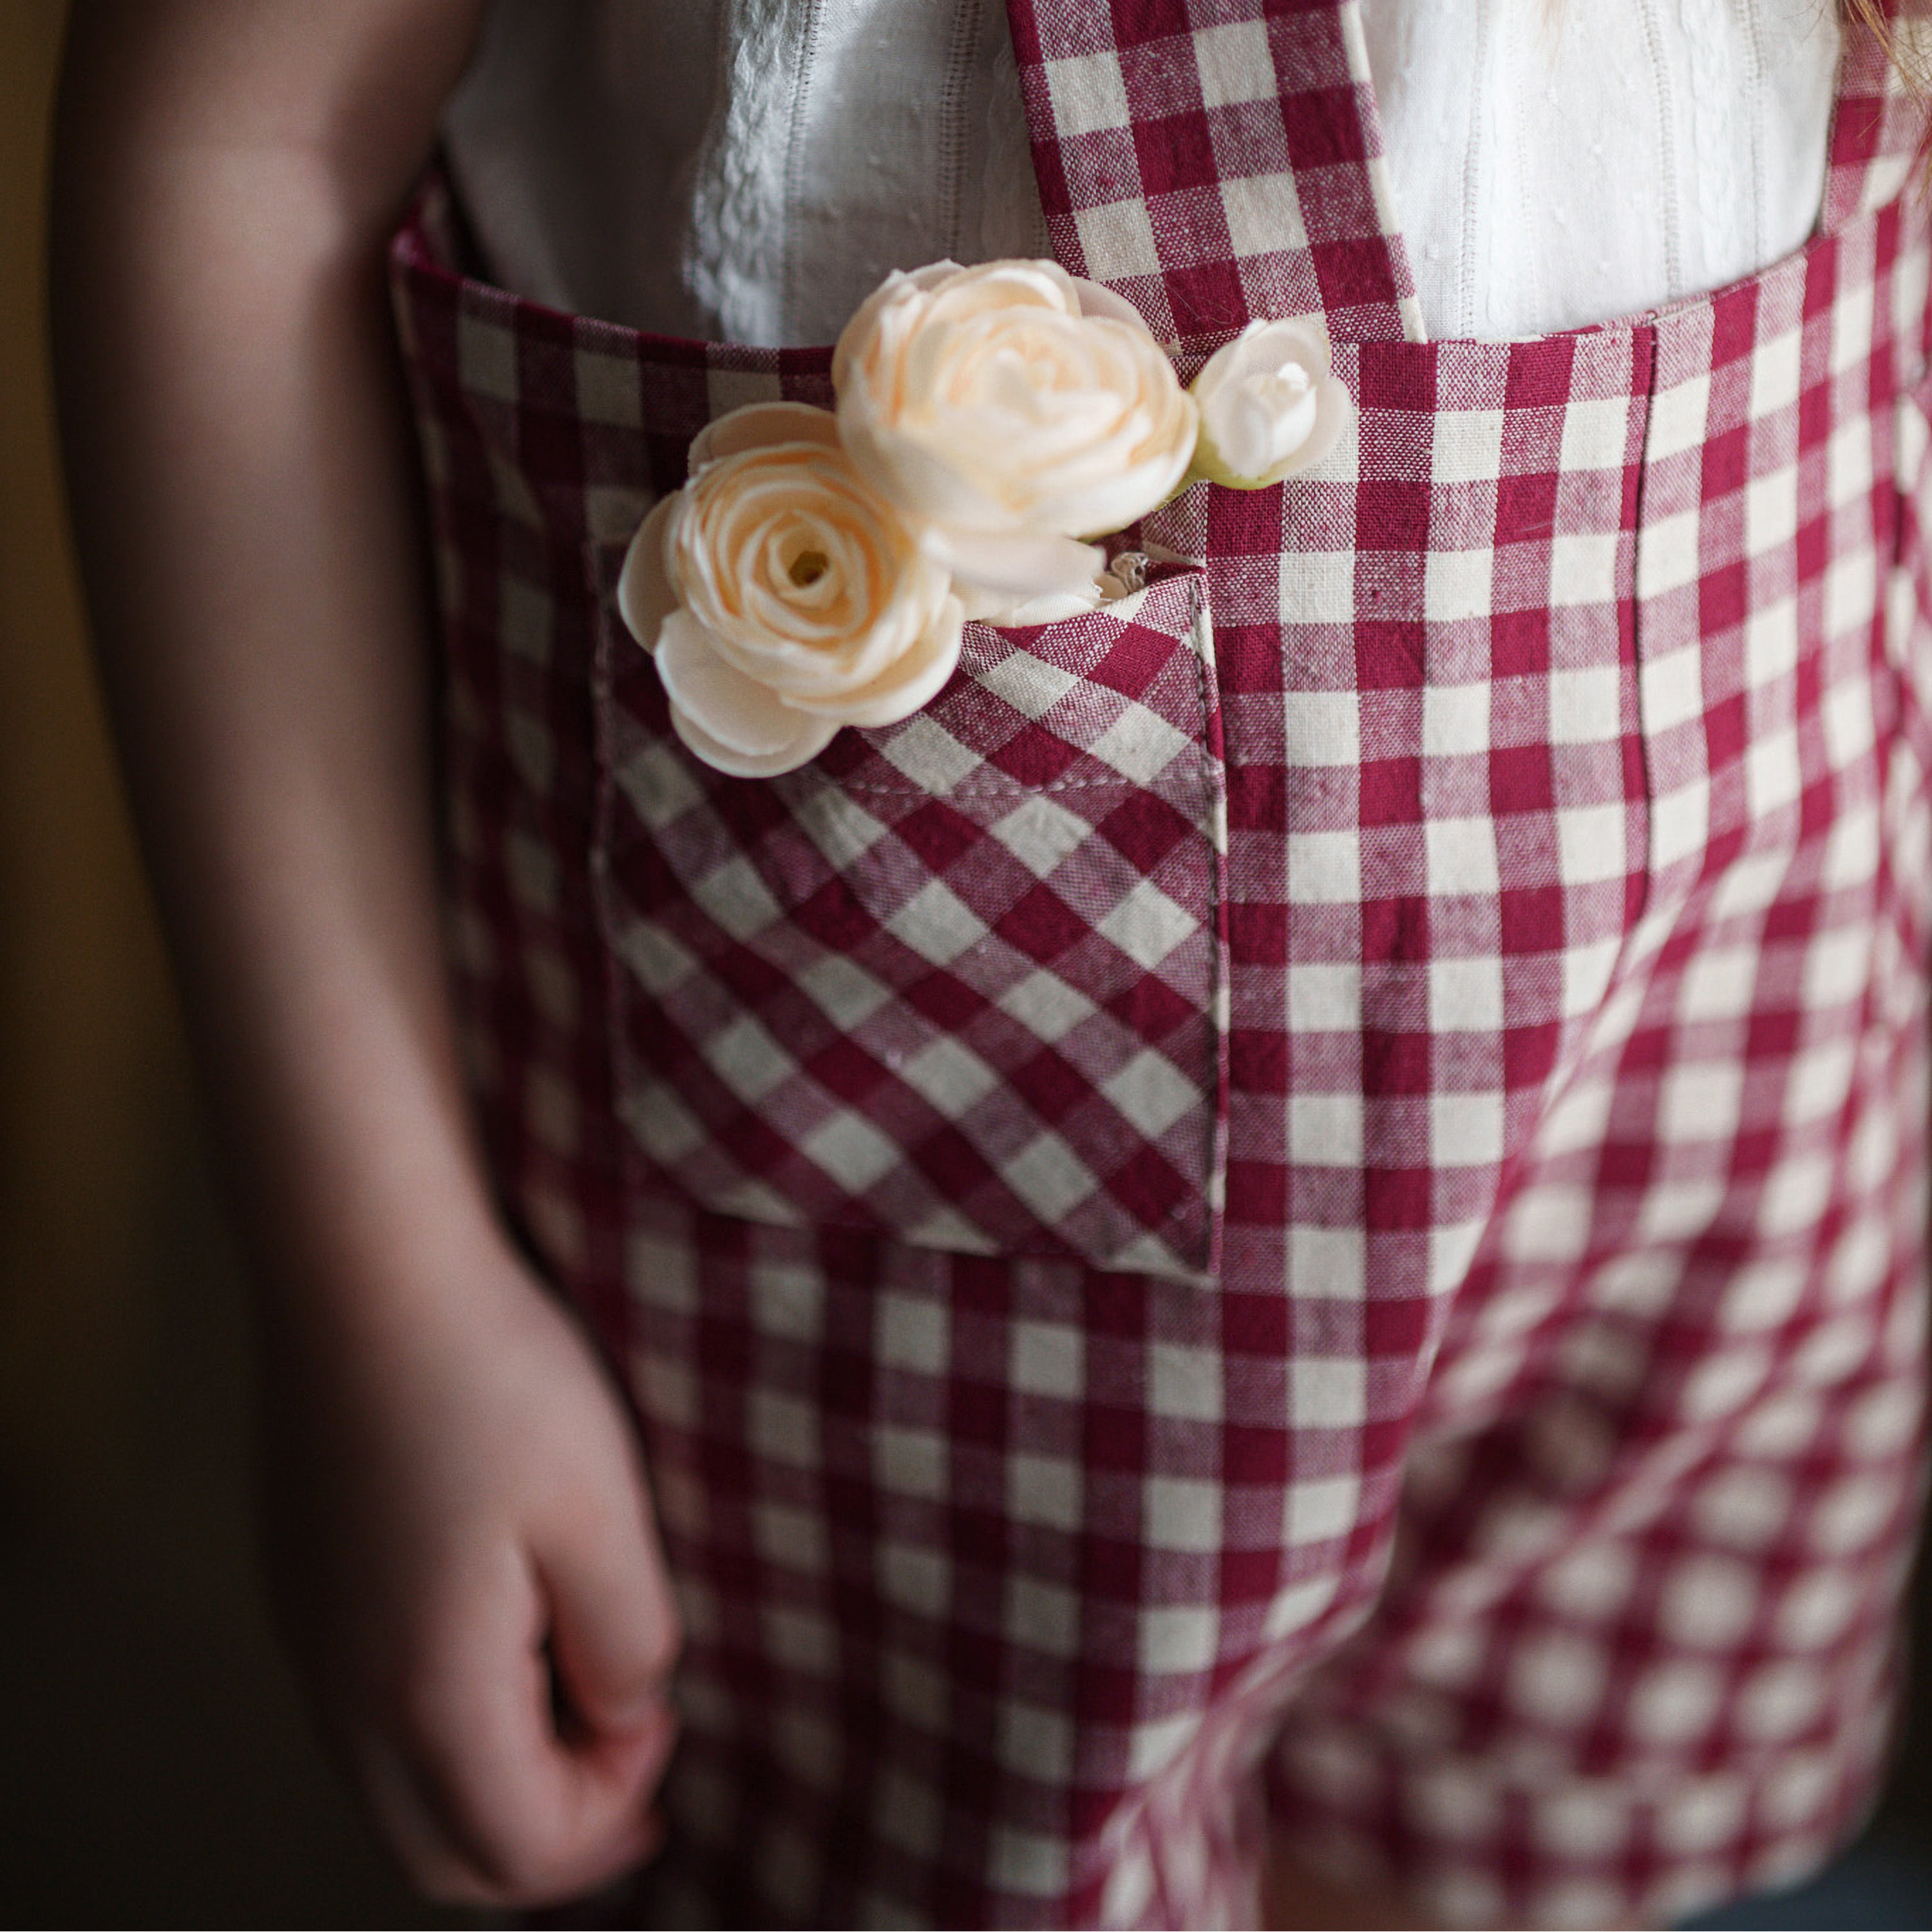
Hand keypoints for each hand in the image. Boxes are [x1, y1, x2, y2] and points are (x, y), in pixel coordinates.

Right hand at [258, 1228, 681, 1907]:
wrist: (365, 1259)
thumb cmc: (497, 1374)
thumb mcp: (605, 1511)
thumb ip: (625, 1642)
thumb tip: (622, 1710)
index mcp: (424, 1688)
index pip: (520, 1849)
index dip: (613, 1812)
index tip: (667, 1714)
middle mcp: (342, 1688)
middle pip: (440, 1855)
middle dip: (550, 1839)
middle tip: (636, 1780)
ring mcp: (308, 1637)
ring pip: (395, 1788)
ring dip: (494, 1781)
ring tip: (581, 1707)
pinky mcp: (300, 1580)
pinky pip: (366, 1712)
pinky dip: (444, 1723)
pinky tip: (509, 1638)